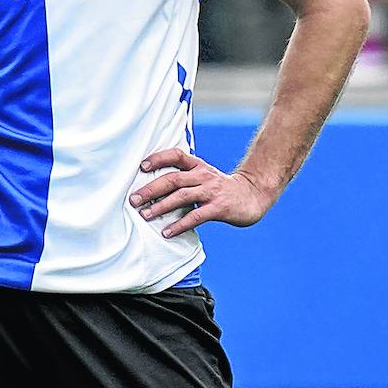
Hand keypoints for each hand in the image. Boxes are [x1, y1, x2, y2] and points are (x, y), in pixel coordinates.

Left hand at [129, 149, 273, 237]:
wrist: (253, 195)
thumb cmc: (222, 188)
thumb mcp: (205, 176)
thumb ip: (185, 178)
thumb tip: (153, 188)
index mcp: (198, 166)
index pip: (176, 156)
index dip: (158, 159)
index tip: (141, 166)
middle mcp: (203, 176)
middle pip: (173, 179)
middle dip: (151, 189)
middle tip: (133, 199)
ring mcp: (212, 191)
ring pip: (182, 196)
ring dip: (161, 206)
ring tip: (145, 215)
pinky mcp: (219, 208)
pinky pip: (195, 216)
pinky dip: (179, 225)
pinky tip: (167, 232)